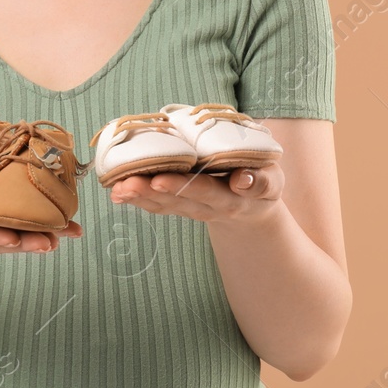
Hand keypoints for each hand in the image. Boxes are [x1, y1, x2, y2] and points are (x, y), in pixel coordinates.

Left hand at [107, 163, 284, 225]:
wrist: (252, 209)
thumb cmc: (263, 182)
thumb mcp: (272, 180)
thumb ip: (261, 181)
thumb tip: (242, 179)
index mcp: (231, 197)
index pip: (205, 192)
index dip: (182, 187)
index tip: (160, 180)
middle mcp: (207, 207)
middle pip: (175, 200)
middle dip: (149, 192)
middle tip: (126, 183)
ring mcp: (190, 208)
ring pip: (161, 205)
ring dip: (137, 196)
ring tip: (115, 187)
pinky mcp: (178, 206)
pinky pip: (155, 205)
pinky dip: (136, 199)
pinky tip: (117, 190)